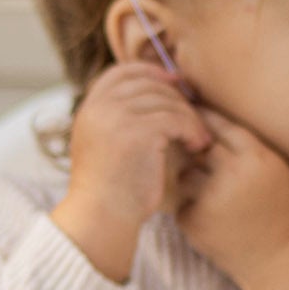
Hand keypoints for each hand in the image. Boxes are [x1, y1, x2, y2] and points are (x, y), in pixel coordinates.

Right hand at [51, 63, 210, 281]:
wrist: (102, 217)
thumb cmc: (110, 189)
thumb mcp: (104, 145)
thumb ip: (118, 119)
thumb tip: (156, 92)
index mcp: (89, 109)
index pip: (121, 73)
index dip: (150, 72)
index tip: (173, 84)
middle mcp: (100, 107)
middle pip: (148, 83)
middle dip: (176, 97)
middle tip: (194, 117)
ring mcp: (117, 117)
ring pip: (166, 100)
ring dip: (189, 117)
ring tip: (199, 138)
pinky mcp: (139, 132)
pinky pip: (176, 118)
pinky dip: (193, 130)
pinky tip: (197, 146)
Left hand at [175, 105, 288, 289]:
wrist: (280, 260)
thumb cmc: (283, 211)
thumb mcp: (279, 170)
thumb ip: (250, 147)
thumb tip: (210, 120)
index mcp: (257, 158)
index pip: (220, 124)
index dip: (205, 119)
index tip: (194, 115)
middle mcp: (231, 175)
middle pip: (199, 146)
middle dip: (198, 151)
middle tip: (201, 157)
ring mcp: (210, 199)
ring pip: (185, 174)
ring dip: (193, 180)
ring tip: (216, 197)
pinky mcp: (193, 222)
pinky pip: (182, 202)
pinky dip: (191, 207)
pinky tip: (214, 219)